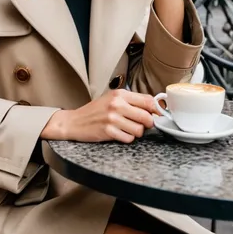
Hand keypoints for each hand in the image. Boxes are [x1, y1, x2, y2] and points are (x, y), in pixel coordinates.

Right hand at [40, 89, 159, 143]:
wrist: (74, 121)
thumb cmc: (95, 111)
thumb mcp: (112, 99)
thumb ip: (131, 102)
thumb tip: (153, 108)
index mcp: (120, 94)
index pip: (148, 100)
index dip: (156, 110)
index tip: (158, 115)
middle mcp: (117, 104)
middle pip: (147, 117)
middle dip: (147, 124)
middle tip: (141, 124)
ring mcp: (112, 118)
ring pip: (139, 130)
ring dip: (135, 133)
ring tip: (126, 129)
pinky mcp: (108, 131)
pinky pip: (128, 139)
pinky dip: (126, 138)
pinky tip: (118, 134)